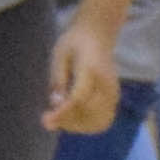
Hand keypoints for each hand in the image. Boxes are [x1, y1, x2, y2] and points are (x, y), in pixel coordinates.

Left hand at [42, 12, 122, 135]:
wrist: (97, 34)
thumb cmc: (74, 43)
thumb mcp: (59, 55)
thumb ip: (58, 79)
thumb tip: (55, 104)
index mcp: (91, 68)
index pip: (78, 98)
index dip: (61, 112)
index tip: (45, 120)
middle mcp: (106, 83)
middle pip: (89, 114)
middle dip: (67, 121)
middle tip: (49, 116)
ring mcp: (113, 92)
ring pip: (99, 122)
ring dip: (77, 126)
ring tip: (60, 117)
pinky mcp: (114, 98)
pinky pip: (103, 120)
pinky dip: (87, 125)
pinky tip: (72, 117)